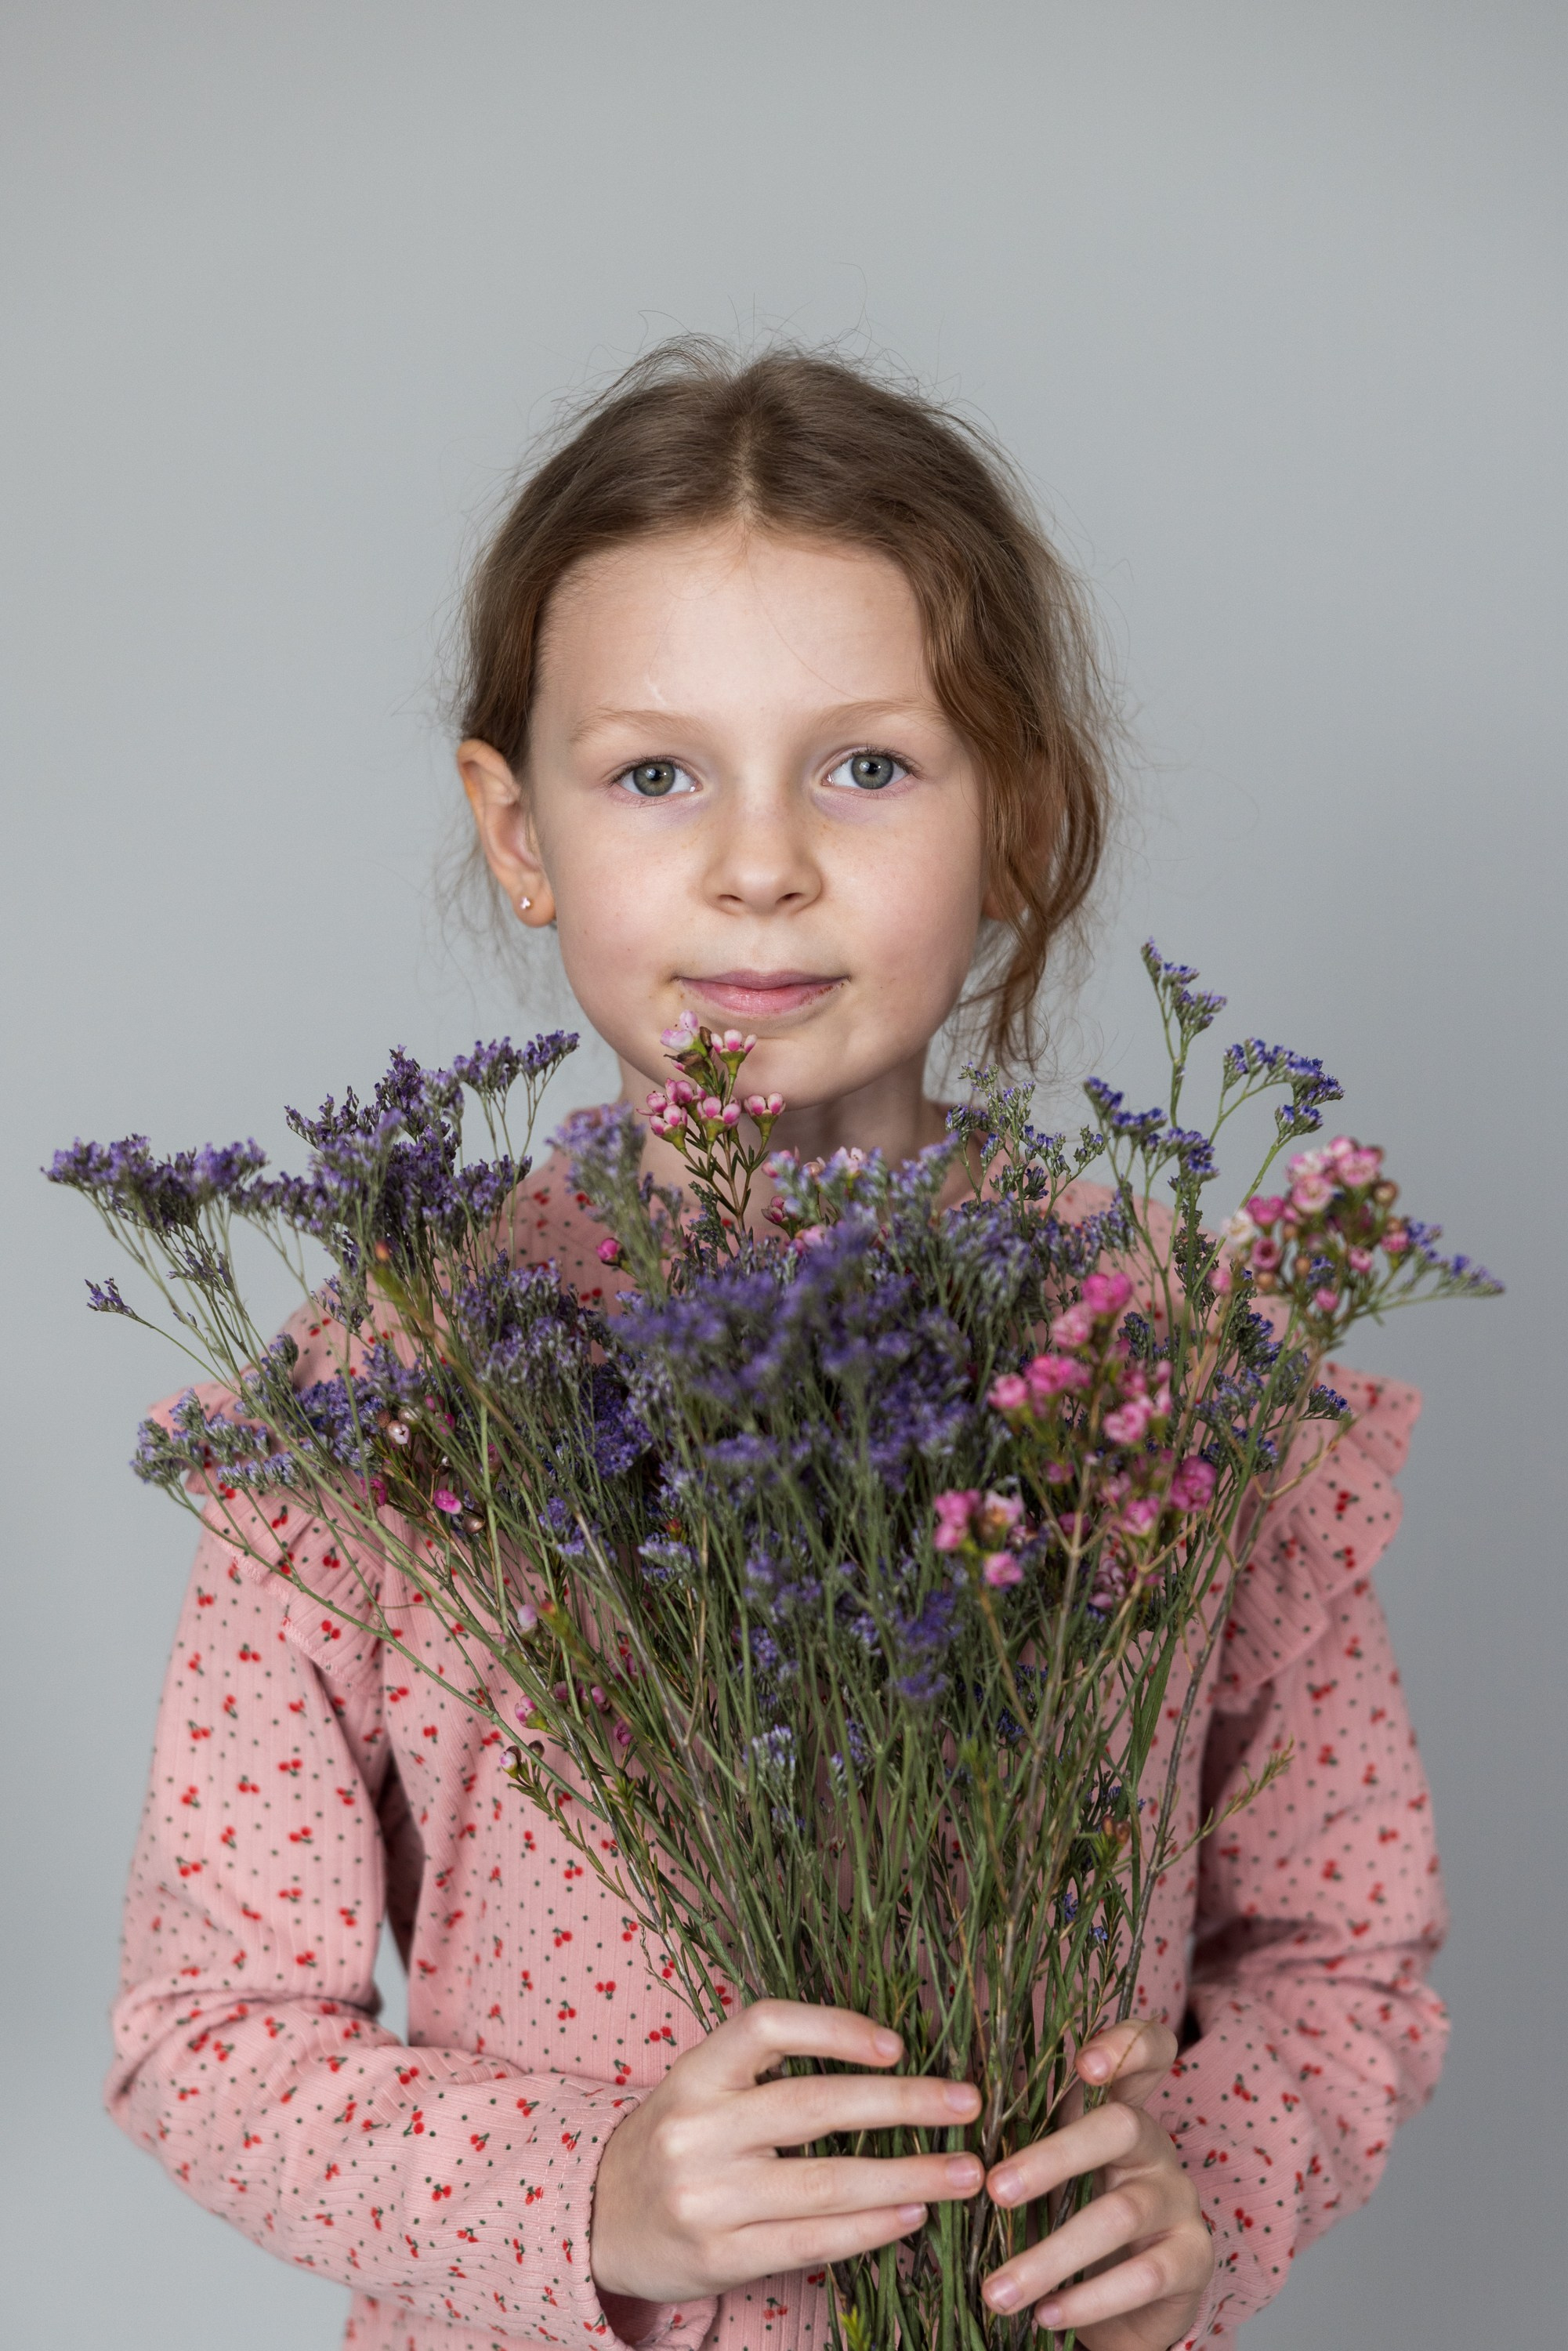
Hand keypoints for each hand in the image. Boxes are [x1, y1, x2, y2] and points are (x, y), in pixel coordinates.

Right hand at [589, 1997, 982, 2329]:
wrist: (596, 2218)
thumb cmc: (675, 2139)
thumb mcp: (702, 2085)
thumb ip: (770, 2073)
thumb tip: (888, 2061)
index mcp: (695, 2070)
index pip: (767, 2024)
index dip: (836, 2028)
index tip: (898, 2042)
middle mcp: (697, 2128)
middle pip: (814, 2106)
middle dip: (904, 2103)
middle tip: (967, 2103)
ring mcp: (705, 2197)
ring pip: (824, 2182)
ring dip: (907, 2175)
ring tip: (966, 2172)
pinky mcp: (717, 2256)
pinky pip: (808, 2240)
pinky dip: (869, 2229)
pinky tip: (912, 2216)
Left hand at [980, 2018, 1212, 2349]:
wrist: (1124, 2308)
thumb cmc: (1068, 2219)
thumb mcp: (1044, 2177)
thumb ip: (1013, 2145)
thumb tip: (940, 2133)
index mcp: (1118, 2109)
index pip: (1145, 2051)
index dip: (1125, 2044)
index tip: (1082, 2062)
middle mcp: (1155, 2146)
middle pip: (1118, 2127)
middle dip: (1052, 2158)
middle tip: (994, 2190)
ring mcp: (1179, 2200)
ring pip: (1119, 2213)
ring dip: (1051, 2255)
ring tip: (997, 2290)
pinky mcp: (1192, 2258)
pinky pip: (1144, 2275)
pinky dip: (1087, 2299)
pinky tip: (1046, 2315)